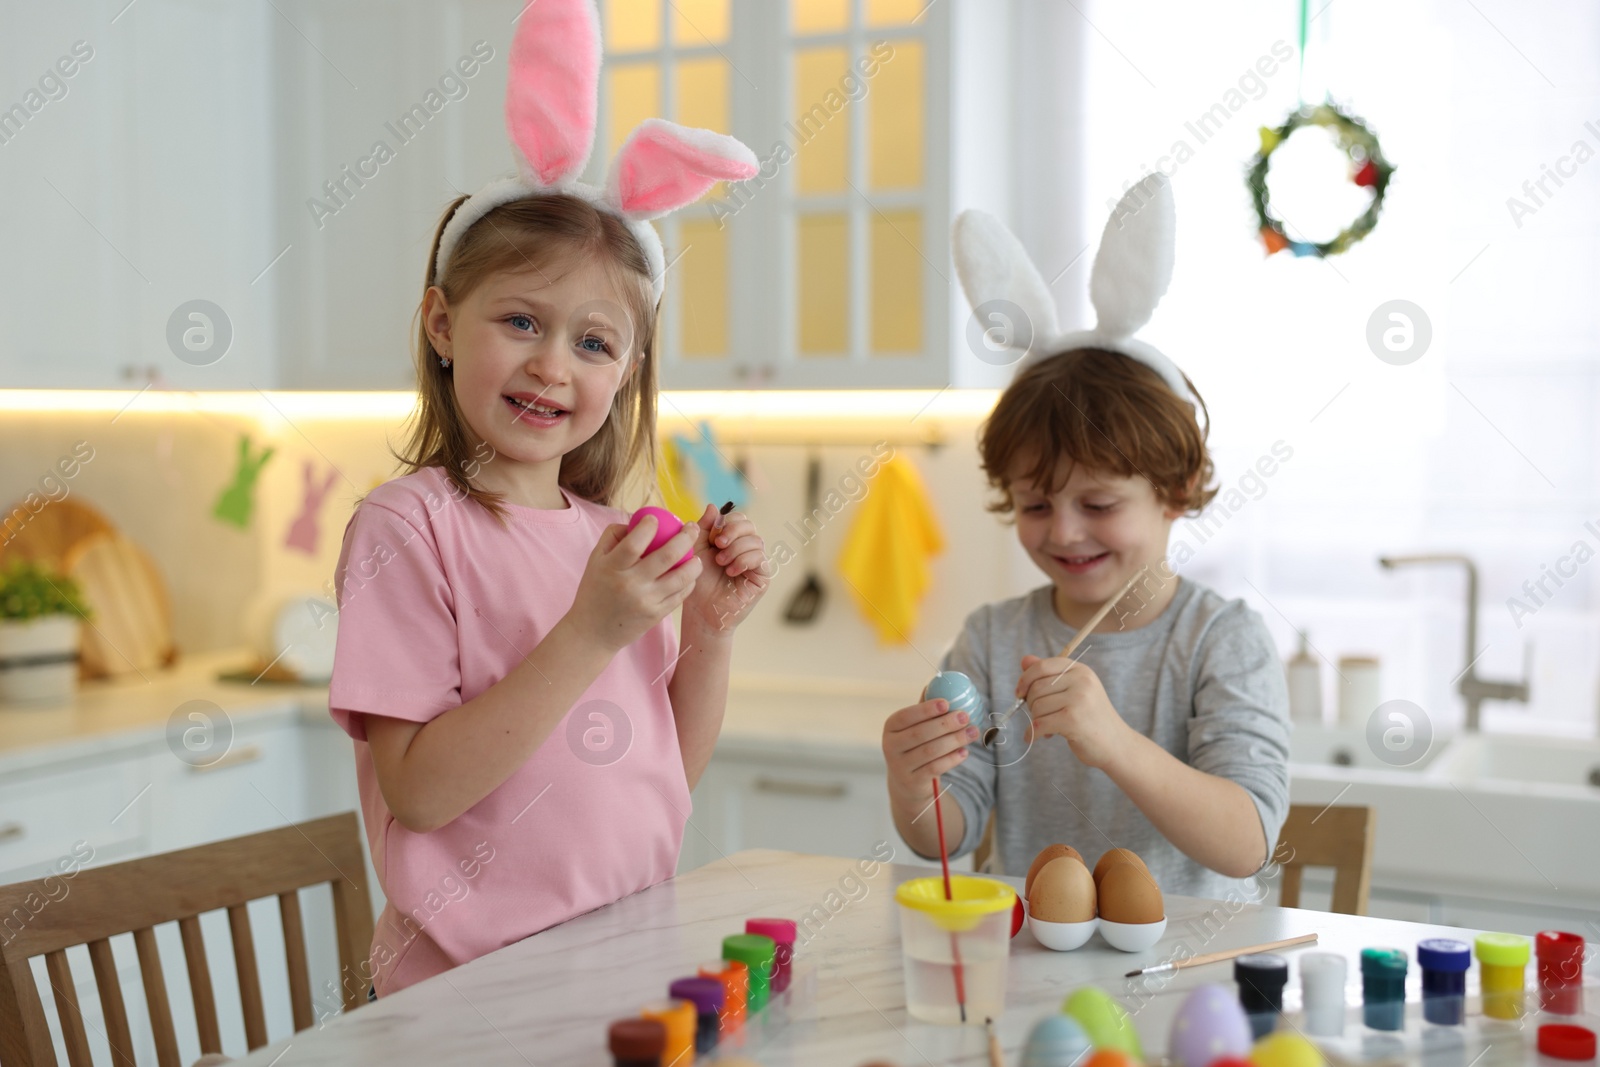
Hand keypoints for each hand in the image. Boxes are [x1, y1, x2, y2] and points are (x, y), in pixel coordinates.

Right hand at [565, 514, 702, 653]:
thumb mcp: (595, 560)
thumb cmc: (595, 590)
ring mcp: (646, 601)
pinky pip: (681, 594)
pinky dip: (689, 581)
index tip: (655, 518)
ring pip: (681, 577)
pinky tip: (689, 574)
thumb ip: (613, 536)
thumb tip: (638, 520)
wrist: (593, 632)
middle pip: (666, 556)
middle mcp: (630, 584)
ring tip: (696, 555)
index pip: (634, 543)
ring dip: (694, 562)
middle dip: (685, 537)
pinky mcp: (657, 615)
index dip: (648, 526)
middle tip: (692, 527)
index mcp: (612, 568)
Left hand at [681, 504, 769, 634]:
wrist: (701, 610)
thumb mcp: (696, 549)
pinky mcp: (763, 576)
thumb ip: (703, 527)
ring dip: (735, 549)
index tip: (711, 537)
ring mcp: (757, 562)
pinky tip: (730, 571)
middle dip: (733, 531)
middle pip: (750, 525)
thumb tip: (713, 506)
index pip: (739, 518)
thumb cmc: (697, 581)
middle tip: (718, 544)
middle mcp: (747, 548)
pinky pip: (760, 558)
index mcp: (733, 539)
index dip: (726, 522)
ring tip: (721, 562)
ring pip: (756, 540)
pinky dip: (743, 560)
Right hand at [882, 697, 979, 805]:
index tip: (946, 703)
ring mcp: (900, 766)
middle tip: (966, 716)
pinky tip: (965, 751)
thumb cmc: (915, 746)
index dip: (925, 709)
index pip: (906, 716)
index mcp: (890, 727)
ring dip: (954, 740)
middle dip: (945, 724)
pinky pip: (936, 768)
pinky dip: (952, 759)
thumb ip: (924, 708)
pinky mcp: (912, 782)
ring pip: (930, 751)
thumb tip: (938, 681)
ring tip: (972, 732)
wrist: (907, 783)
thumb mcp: (914, 727)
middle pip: (920, 734)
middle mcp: (890, 746)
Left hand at [1014, 654, 1132, 769]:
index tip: (1019, 692)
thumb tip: (1024, 660)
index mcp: (1081, 670)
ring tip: (1050, 727)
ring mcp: (1078, 699)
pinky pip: (1039, 724)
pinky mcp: (1073, 720)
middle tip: (1042, 716)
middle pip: (1036, 688)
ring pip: (1037, 707)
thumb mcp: (1073, 691)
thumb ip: (1049, 675)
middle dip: (1032, 705)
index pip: (1042, 666)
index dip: (1025, 679)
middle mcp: (1081, 681)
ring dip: (1036, 720)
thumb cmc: (1091, 718)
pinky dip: (1032, 733)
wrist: (1116, 744)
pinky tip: (1034, 738)